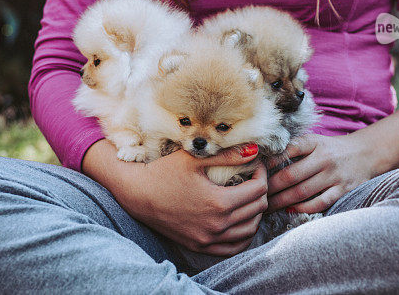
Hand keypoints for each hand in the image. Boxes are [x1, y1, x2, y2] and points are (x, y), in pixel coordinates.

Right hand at [84, 140, 267, 255]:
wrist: (136, 194)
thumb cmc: (163, 172)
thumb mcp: (194, 159)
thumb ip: (227, 155)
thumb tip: (255, 150)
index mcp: (219, 203)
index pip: (258, 190)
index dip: (261, 174)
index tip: (255, 164)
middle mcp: (217, 225)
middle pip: (257, 210)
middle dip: (260, 191)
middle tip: (253, 177)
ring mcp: (208, 239)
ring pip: (249, 230)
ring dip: (255, 213)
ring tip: (248, 197)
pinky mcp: (200, 245)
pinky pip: (233, 247)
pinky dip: (243, 235)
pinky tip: (241, 221)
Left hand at [266, 133, 377, 213]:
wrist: (365, 153)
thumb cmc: (331, 148)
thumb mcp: (314, 140)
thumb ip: (293, 148)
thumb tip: (263, 159)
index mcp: (314, 142)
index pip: (288, 150)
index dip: (269, 162)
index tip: (256, 171)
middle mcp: (324, 158)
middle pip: (291, 176)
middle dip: (271, 187)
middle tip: (257, 195)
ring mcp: (334, 175)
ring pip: (302, 192)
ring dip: (282, 201)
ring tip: (268, 206)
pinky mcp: (343, 190)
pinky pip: (320, 203)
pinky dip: (303, 208)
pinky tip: (290, 209)